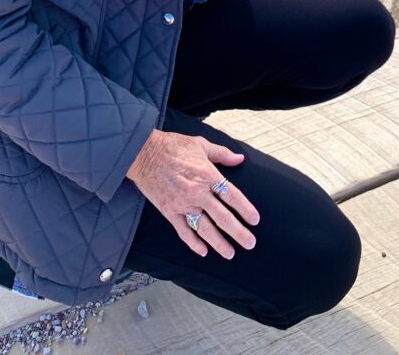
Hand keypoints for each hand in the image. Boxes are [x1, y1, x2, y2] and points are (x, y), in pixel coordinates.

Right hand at [125, 129, 259, 258]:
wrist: (144, 153)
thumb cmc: (173, 146)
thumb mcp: (201, 144)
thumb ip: (222, 153)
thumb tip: (239, 158)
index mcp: (207, 175)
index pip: (232, 196)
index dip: (245, 209)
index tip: (255, 220)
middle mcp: (197, 193)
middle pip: (222, 217)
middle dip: (238, 232)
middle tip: (250, 243)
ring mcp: (183, 204)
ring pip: (204, 228)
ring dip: (218, 243)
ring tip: (230, 253)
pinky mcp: (169, 212)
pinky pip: (183, 231)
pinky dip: (193, 243)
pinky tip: (203, 251)